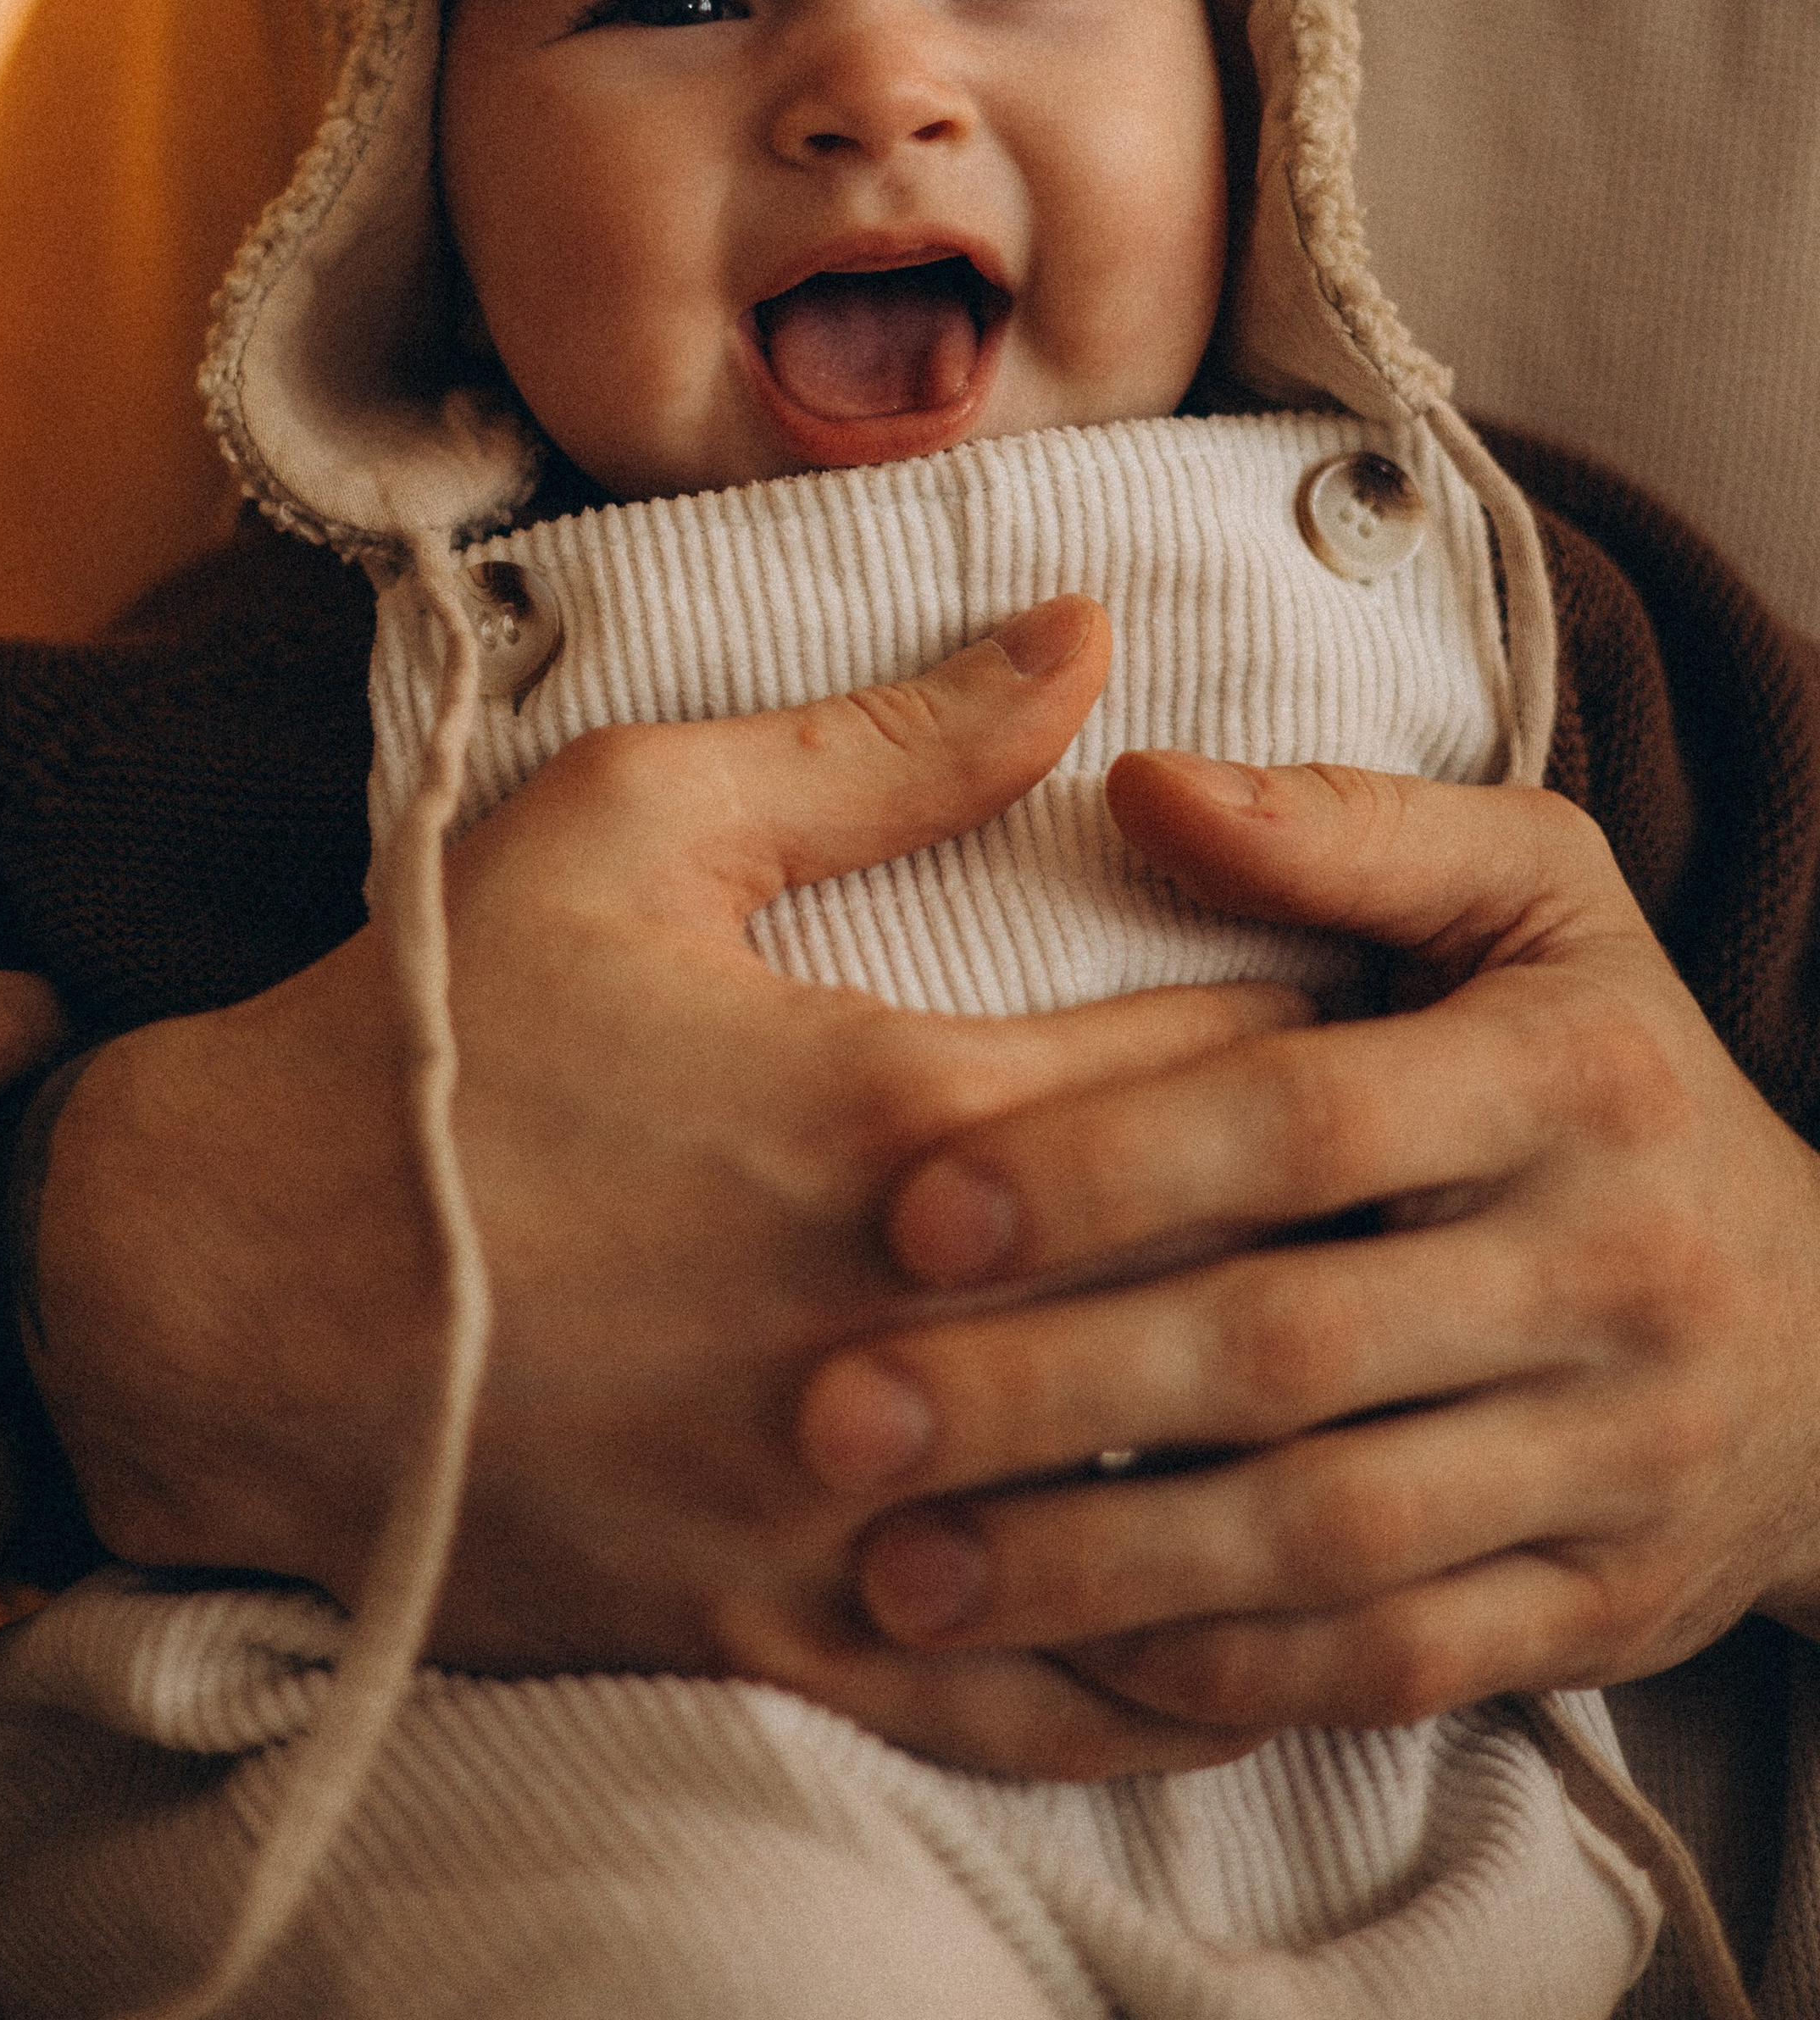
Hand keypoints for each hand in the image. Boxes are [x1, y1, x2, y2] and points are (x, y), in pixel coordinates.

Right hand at [25, 597, 1307, 1773]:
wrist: (209, 1287)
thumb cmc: (428, 1032)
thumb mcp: (633, 820)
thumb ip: (884, 742)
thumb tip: (1084, 638)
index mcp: (887, 1116)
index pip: (1214, 1082)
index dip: (1328, 1034)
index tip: (1394, 1004)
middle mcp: (895, 1332)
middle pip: (1223, 1303)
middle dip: (1348, 1240)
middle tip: (1435, 1190)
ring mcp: (839, 1510)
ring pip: (1156, 1522)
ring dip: (1283, 1459)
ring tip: (1378, 1392)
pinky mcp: (773, 1631)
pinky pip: (1020, 1695)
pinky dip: (1154, 1673)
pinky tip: (1238, 1628)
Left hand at [807, 754, 1819, 1767]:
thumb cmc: (1609, 1066)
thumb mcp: (1534, 898)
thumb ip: (1342, 827)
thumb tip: (1136, 777)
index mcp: (1568, 1075)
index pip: (1306, 1120)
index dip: (1104, 1162)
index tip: (910, 1202)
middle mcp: (1608, 1272)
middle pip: (1295, 1349)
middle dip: (1050, 1388)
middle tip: (837, 1414)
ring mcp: (1615, 1461)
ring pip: (1331, 1540)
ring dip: (1098, 1569)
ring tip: (895, 1569)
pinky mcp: (1603, 1610)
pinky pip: (1397, 1667)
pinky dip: (1226, 1674)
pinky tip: (1063, 1662)